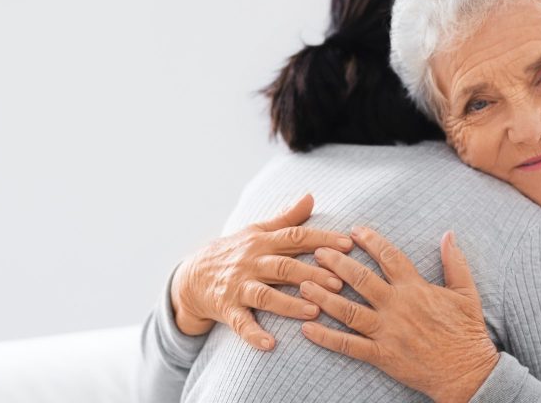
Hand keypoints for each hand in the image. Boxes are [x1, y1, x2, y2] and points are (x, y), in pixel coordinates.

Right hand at [170, 194, 354, 351]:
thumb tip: (311, 196)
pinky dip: (253, 334)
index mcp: (262, 242)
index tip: (348, 245)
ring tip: (314, 312)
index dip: (322, 239)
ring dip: (289, 304)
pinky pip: (240, 322)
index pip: (295, 237)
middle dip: (311, 274)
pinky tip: (270, 344)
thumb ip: (287, 218)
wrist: (193, 276)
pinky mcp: (227, 308)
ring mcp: (238, 286)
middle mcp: (251, 262)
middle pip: (283, 266)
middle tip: (339, 284)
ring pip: (265, 295)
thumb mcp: (257, 231)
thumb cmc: (235, 252)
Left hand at [299, 226, 498, 402]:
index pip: (388, 256)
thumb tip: (449, 235)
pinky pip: (349, 345)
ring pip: (348, 310)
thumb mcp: (467, 293)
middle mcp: (398, 306)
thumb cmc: (467, 333)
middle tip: (317, 251)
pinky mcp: (382, 355)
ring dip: (323, 296)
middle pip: (360, 279)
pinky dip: (326, 337)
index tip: (353, 230)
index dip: (370, 240)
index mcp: (416, 288)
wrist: (468, 373)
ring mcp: (388, 332)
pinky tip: (307, 328)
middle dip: (336, 262)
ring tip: (303, 283)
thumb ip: (455, 262)